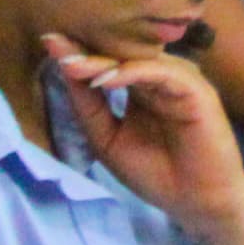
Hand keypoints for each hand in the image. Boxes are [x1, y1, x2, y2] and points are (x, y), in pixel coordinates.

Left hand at [41, 35, 243, 244]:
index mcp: (140, 86)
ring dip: (104, 60)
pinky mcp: (197, 90)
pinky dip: (134, 72)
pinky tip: (106, 79)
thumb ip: (90, 108)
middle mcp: (161, 77)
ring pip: (140, 59)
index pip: (108, 62)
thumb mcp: (108, 140)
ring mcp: (180, 81)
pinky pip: (163, 73)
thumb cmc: (156, 173)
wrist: (197, 202)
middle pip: (121, 55)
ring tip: (72, 63)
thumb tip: (66, 72)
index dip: (78, 54)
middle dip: (86, 50)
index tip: (46, 42)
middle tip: (53, 42)